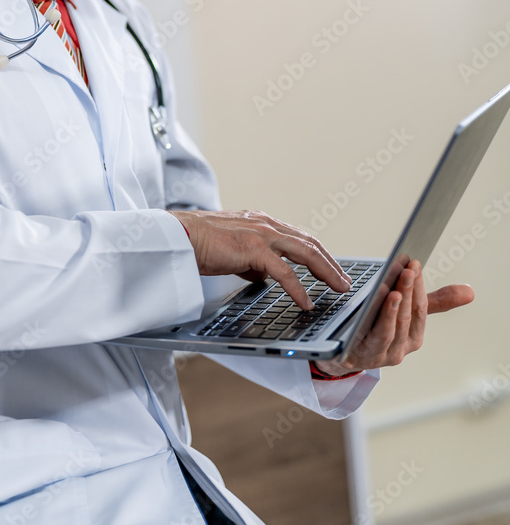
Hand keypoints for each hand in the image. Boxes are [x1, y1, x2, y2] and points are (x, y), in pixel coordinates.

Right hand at [171, 208, 352, 308]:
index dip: (318, 253)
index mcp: (262, 223)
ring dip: (326, 271)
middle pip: (309, 243)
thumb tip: (262, 277)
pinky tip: (307, 302)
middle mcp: (266, 224)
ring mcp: (261, 234)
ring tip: (339, 288)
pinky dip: (299, 288)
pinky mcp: (253, 248)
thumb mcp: (232, 251)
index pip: (299, 237)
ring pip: (305, 252)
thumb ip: (250, 261)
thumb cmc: (199, 244)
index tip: (331, 268)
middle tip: (344, 281)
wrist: (179, 236)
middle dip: (330, 263)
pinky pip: (284, 271)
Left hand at [312, 259, 474, 376]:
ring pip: (390, 330)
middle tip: (408, 269)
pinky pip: (370, 339)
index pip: (420, 309)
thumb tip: (470, 291)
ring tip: (396, 289)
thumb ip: (433, 302)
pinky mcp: (358, 357)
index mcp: (413, 338)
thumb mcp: (404, 314)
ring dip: (394, 309)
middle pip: (406, 317)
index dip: (419, 287)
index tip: (414, 263)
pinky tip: (372, 307)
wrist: (342, 356)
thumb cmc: (377, 329)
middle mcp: (400, 349)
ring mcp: (380, 356)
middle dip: (409, 292)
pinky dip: (374, 324)